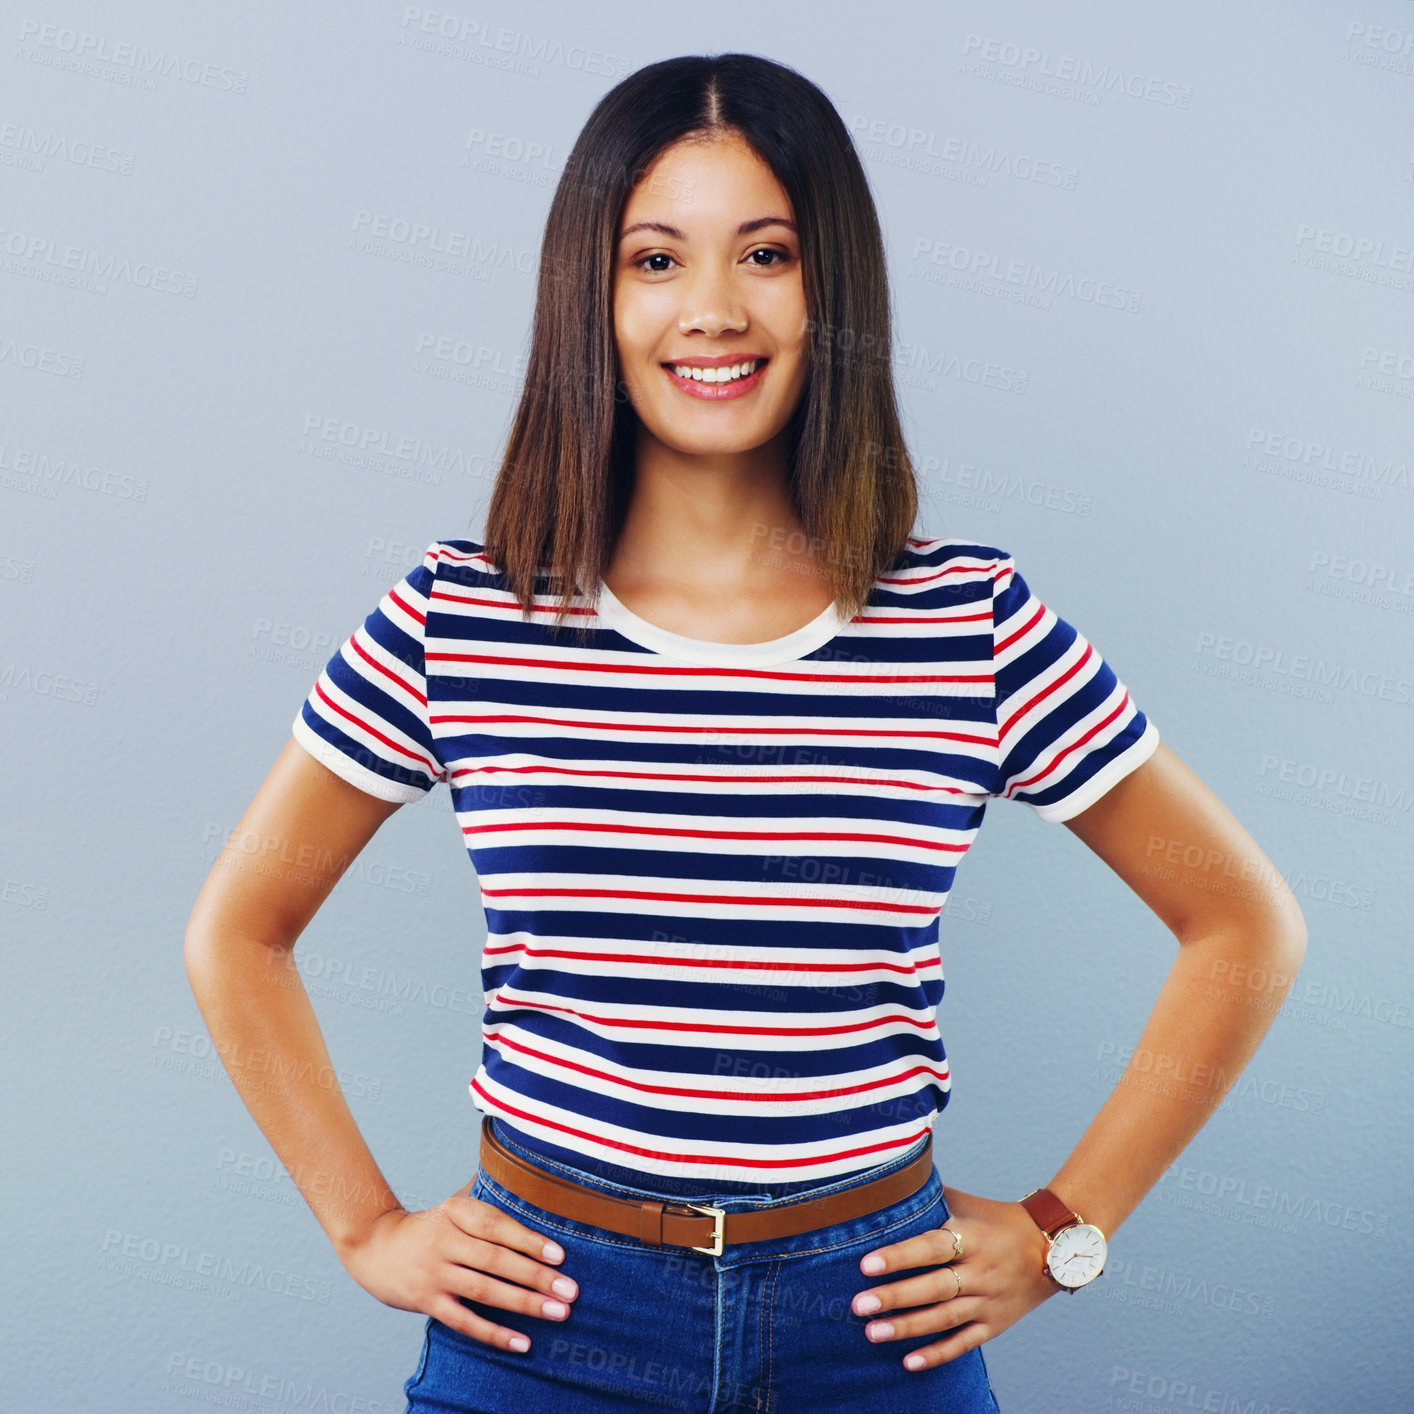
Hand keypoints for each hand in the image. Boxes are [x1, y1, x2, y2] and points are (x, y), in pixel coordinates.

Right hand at [337, 1182, 579, 1352]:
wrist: (373, 1247)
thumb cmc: (428, 1226)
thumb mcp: (452, 1203)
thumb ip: (485, 1189)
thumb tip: (522, 1163)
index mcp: (455, 1212)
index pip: (496, 1225)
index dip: (528, 1239)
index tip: (560, 1255)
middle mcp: (444, 1241)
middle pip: (496, 1260)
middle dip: (536, 1276)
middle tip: (570, 1290)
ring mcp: (433, 1273)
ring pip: (484, 1290)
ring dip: (524, 1304)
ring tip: (558, 1313)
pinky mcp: (426, 1301)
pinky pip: (463, 1321)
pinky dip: (494, 1333)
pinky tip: (522, 1342)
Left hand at [852, 1186, 1059, 1369]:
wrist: (1050, 1246)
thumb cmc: (994, 1218)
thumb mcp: (964, 1202)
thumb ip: (928, 1197)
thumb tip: (885, 1182)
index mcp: (971, 1237)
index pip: (931, 1248)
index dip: (899, 1256)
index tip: (865, 1265)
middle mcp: (981, 1271)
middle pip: (934, 1288)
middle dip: (894, 1298)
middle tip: (858, 1305)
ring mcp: (989, 1300)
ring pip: (944, 1318)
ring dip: (907, 1328)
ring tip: (872, 1332)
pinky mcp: (995, 1324)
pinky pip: (964, 1343)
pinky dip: (937, 1354)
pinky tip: (909, 1361)